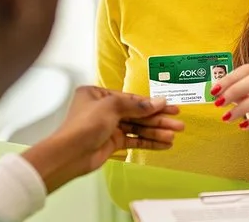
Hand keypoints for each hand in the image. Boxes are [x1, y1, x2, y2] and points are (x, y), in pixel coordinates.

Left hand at [22, 86, 183, 191]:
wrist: (71, 154)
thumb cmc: (85, 124)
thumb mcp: (112, 107)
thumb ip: (137, 105)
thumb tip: (159, 102)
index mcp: (98, 94)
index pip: (131, 98)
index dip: (152, 103)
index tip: (170, 107)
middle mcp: (103, 109)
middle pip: (136, 113)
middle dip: (158, 119)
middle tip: (178, 123)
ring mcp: (108, 127)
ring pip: (137, 128)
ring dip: (156, 131)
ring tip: (174, 135)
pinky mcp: (112, 143)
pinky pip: (134, 140)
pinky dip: (148, 141)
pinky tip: (164, 144)